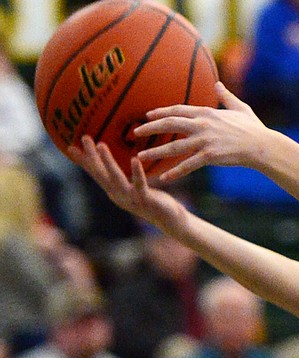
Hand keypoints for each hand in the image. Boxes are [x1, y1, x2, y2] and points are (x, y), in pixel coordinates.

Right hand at [70, 137, 189, 234]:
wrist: (170, 220)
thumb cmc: (152, 200)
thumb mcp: (133, 186)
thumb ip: (123, 176)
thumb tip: (115, 162)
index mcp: (114, 192)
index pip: (95, 174)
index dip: (83, 161)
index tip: (69, 146)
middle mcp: (119, 196)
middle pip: (101, 175)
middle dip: (91, 156)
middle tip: (84, 137)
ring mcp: (131, 199)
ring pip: (116, 179)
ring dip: (107, 161)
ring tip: (101, 144)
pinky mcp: (146, 200)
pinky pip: (140, 184)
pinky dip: (136, 172)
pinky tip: (134, 159)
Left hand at [133, 83, 269, 184]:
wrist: (262, 145)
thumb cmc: (253, 128)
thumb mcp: (240, 108)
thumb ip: (226, 96)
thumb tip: (219, 84)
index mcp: (206, 112)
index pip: (177, 110)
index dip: (161, 113)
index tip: (147, 116)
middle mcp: (202, 124)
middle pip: (169, 124)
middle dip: (150, 128)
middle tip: (135, 133)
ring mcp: (205, 140)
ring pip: (174, 146)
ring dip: (155, 152)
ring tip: (140, 157)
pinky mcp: (210, 156)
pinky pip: (188, 164)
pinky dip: (175, 172)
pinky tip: (164, 178)